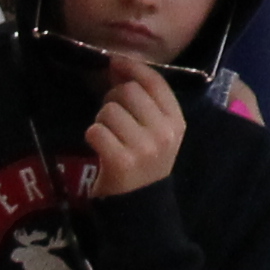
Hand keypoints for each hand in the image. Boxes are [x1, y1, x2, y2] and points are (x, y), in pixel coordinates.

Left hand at [86, 59, 185, 194]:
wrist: (139, 207)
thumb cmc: (144, 163)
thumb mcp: (157, 132)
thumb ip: (144, 101)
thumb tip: (118, 63)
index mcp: (177, 122)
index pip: (154, 82)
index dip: (132, 68)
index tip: (115, 62)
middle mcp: (164, 133)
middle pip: (127, 92)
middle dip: (112, 99)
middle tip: (112, 118)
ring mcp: (144, 148)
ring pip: (108, 110)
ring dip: (101, 120)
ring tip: (108, 136)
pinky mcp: (121, 162)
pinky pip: (95, 131)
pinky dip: (92, 137)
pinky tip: (100, 148)